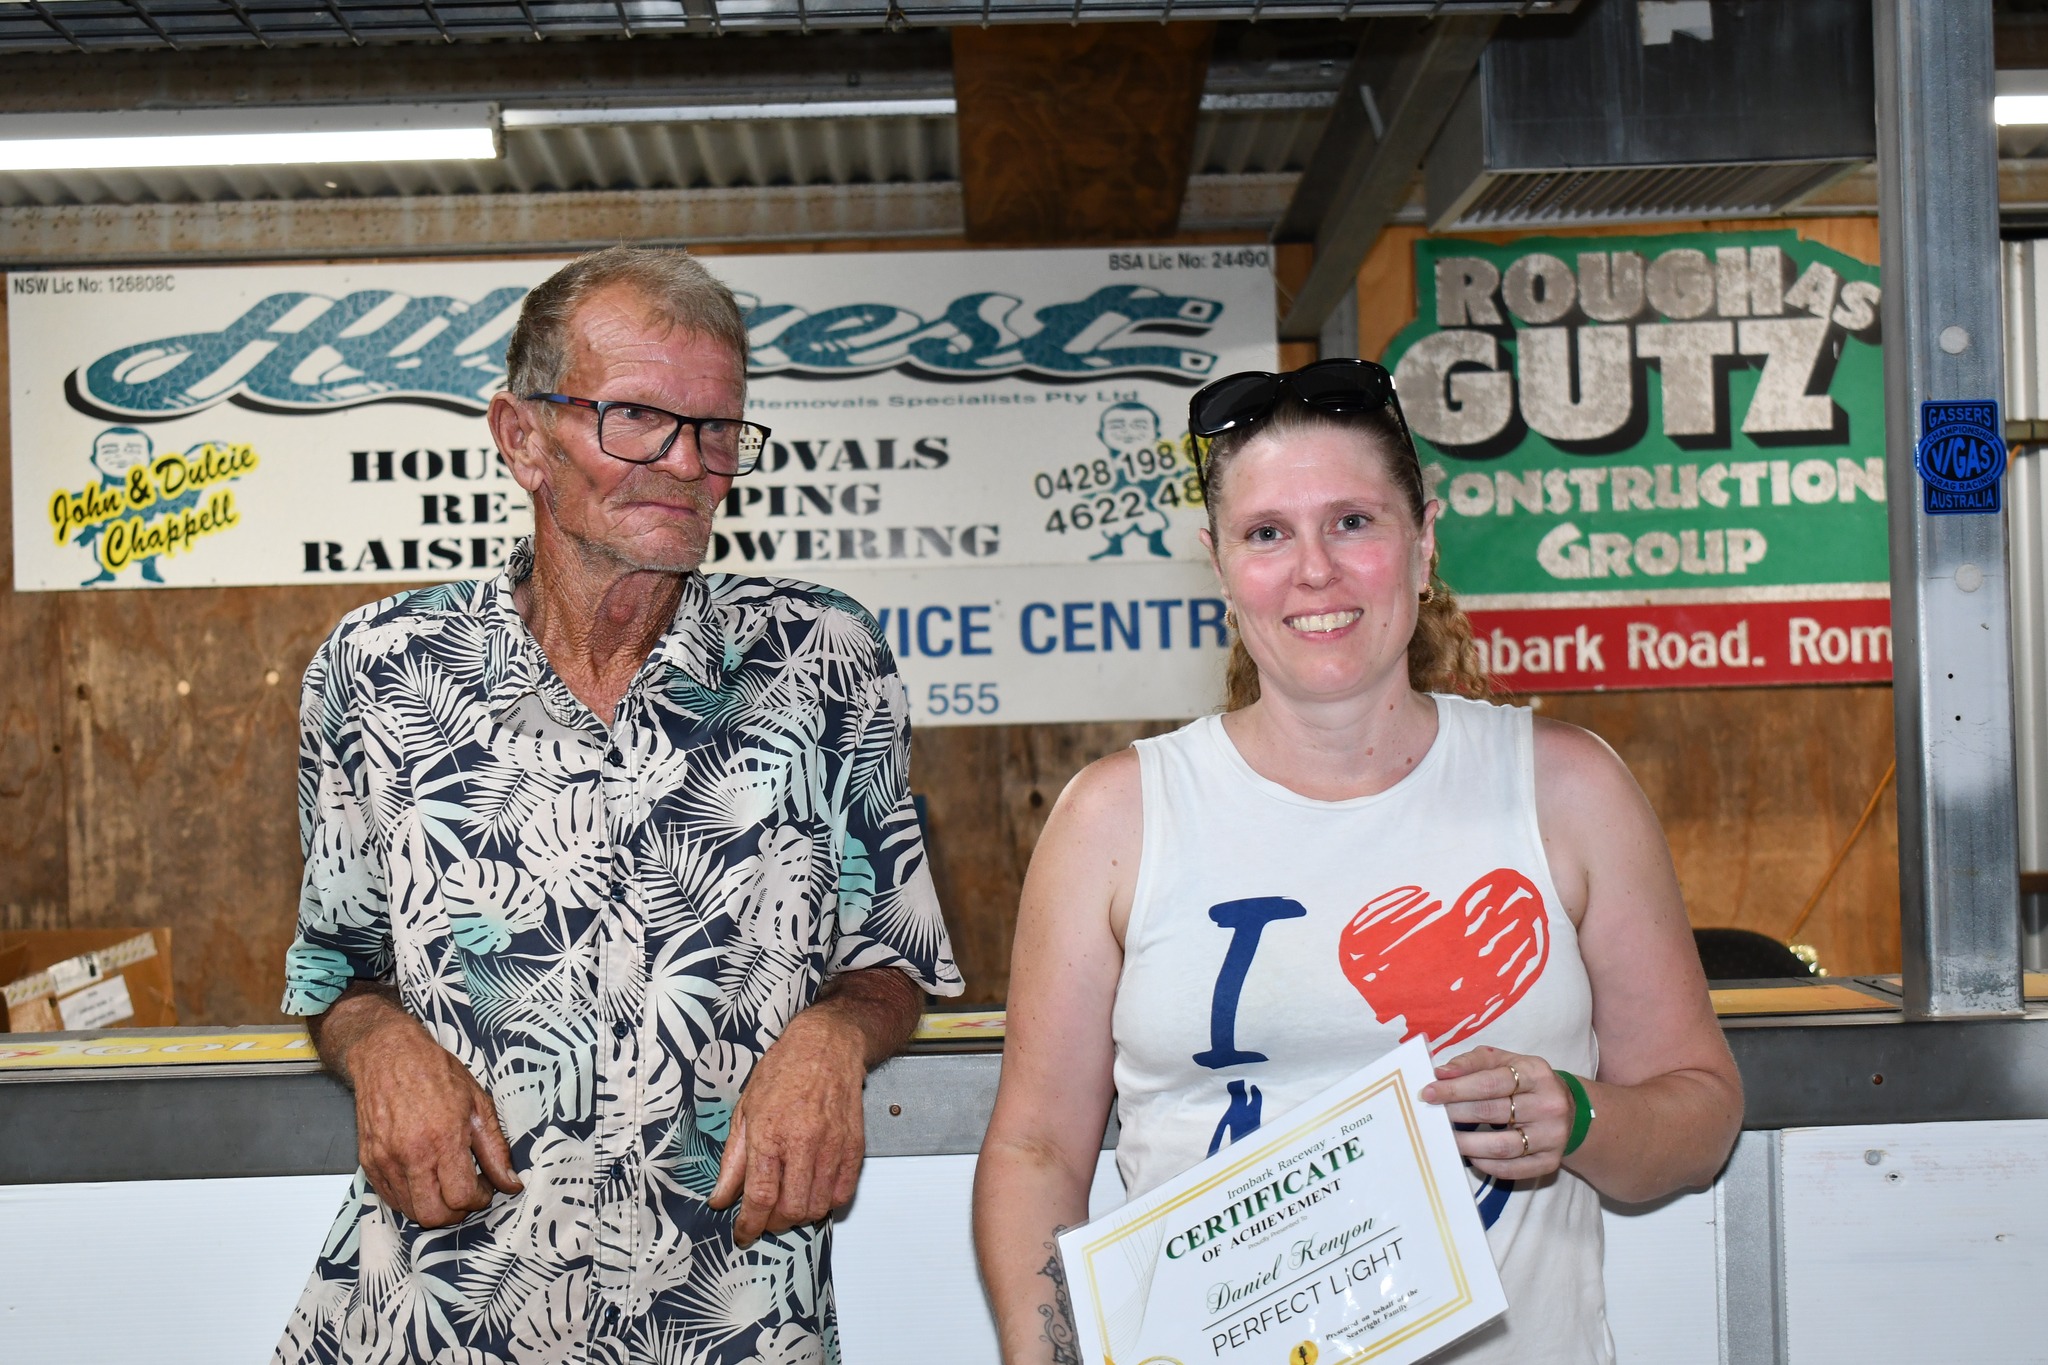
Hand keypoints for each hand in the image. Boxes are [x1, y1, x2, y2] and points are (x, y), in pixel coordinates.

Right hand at [346, 1010, 523, 1226]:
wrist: (387, 1055)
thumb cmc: (434, 1073)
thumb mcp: (478, 1104)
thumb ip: (495, 1149)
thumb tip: (511, 1183)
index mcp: (443, 1138)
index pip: (462, 1196)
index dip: (479, 1199)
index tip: (484, 1188)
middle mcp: (411, 1155)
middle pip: (433, 1216)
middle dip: (455, 1213)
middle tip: (465, 1194)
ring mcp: (385, 1161)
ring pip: (410, 1211)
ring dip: (432, 1206)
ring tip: (444, 1183)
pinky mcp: (368, 1162)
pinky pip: (390, 1198)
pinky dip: (410, 1198)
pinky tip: (423, 1177)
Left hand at [708, 1010, 867, 1245]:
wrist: (827, 1045)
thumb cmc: (784, 1070)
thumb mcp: (745, 1110)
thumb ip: (733, 1160)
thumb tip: (720, 1198)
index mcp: (770, 1133)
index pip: (759, 1197)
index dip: (749, 1225)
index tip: (743, 1234)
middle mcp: (803, 1142)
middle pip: (791, 1209)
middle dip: (774, 1224)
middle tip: (765, 1218)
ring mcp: (832, 1146)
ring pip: (818, 1206)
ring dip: (800, 1216)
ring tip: (788, 1205)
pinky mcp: (854, 1146)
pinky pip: (843, 1192)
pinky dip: (827, 1203)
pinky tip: (814, 1192)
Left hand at [1420, 1046, 1573, 1180]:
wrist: (1570, 1111)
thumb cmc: (1526, 1082)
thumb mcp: (1505, 1061)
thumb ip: (1473, 1062)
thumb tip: (1441, 1073)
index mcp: (1536, 1073)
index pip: (1490, 1082)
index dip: (1456, 1088)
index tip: (1428, 1093)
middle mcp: (1549, 1105)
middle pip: (1493, 1112)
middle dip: (1456, 1114)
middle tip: (1432, 1116)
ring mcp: (1553, 1136)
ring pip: (1502, 1146)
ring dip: (1467, 1143)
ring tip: (1447, 1138)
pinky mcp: (1550, 1162)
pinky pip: (1512, 1169)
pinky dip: (1486, 1164)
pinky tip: (1470, 1155)